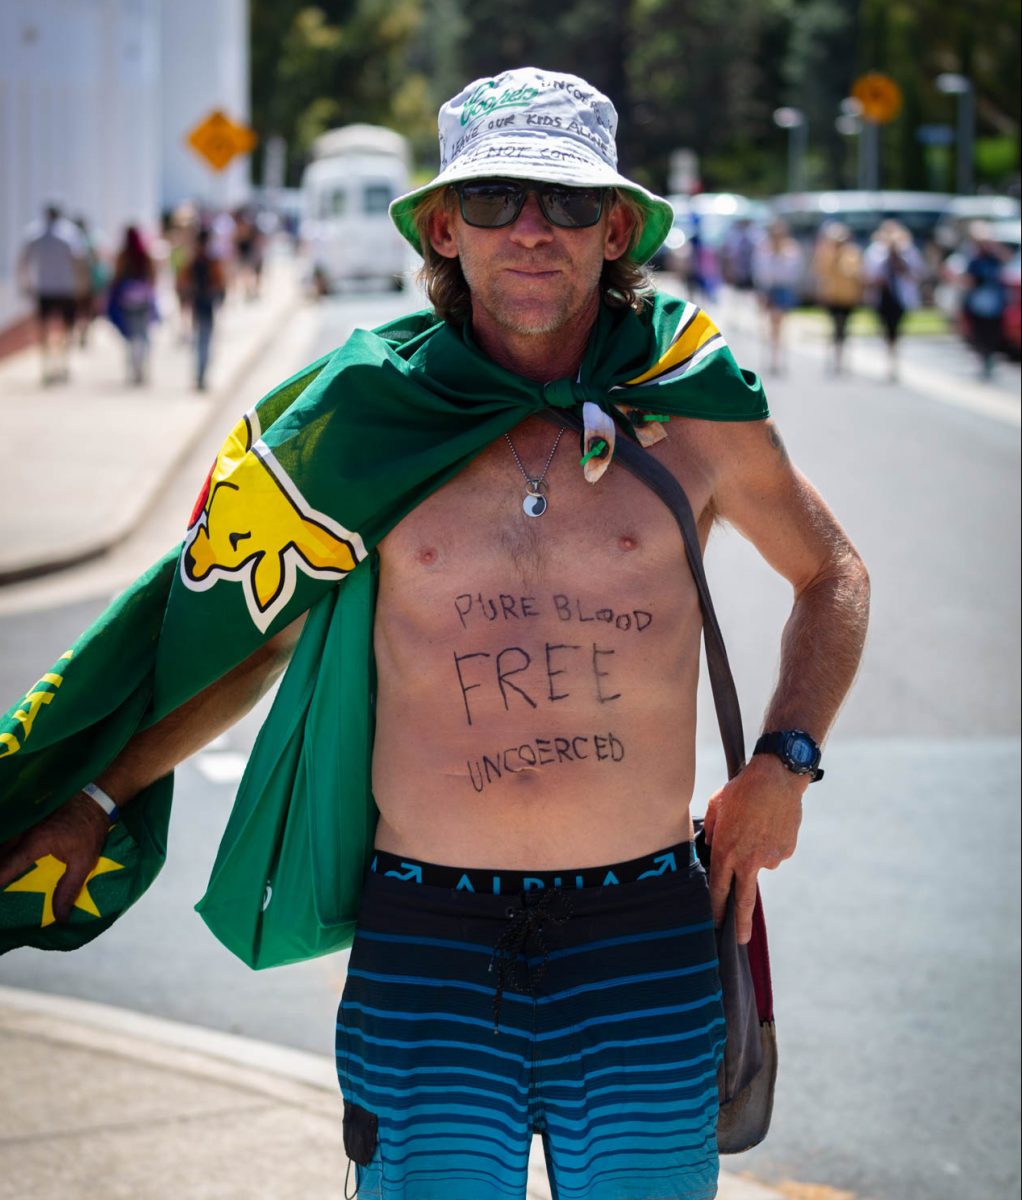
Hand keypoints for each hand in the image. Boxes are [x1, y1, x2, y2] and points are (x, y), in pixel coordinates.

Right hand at [0, 794, 110, 922]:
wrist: (94, 798)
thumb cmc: (90, 830)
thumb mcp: (84, 862)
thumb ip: (68, 889)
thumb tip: (60, 917)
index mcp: (35, 844)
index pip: (4, 869)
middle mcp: (23, 833)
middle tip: (1, 886)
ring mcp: (22, 824)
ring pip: (0, 846)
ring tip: (2, 877)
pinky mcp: (26, 820)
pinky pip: (7, 838)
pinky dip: (3, 852)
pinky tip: (5, 861)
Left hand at [703, 754, 805, 943]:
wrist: (776, 778)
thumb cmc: (741, 790)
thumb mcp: (715, 808)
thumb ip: (711, 833)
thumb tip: (711, 849)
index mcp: (726, 851)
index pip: (719, 890)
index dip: (716, 909)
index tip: (716, 924)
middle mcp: (748, 860)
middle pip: (742, 900)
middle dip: (740, 923)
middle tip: (740, 940)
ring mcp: (770, 858)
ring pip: (760, 864)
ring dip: (756, 851)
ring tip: (756, 824)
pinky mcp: (786, 851)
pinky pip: (775, 852)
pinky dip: (771, 842)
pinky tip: (769, 823)